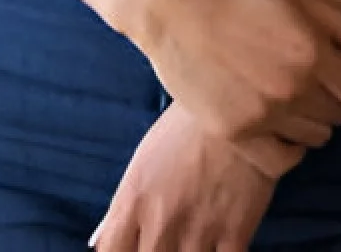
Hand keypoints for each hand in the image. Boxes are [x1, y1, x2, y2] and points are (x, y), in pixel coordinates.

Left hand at [89, 103, 279, 251]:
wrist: (241, 102)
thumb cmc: (189, 125)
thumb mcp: (146, 157)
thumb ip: (124, 204)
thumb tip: (100, 239)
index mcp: (134, 200)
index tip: (133, 249)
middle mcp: (161, 221)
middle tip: (168, 240)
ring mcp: (197, 230)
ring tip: (194, 237)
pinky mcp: (235, 233)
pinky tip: (219, 243)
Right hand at [132, 0, 340, 149]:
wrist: (176, 9)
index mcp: (312, 53)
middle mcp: (292, 90)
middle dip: (336, 99)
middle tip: (314, 80)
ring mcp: (263, 115)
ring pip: (314, 139)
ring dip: (311, 121)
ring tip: (291, 96)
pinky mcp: (235, 133)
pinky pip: (280, 161)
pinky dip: (288, 148)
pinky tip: (280, 124)